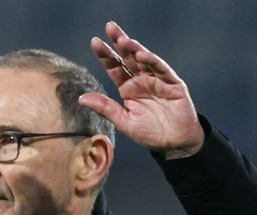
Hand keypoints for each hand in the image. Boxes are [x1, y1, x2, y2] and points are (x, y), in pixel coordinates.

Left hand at [78, 21, 203, 158]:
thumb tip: (81, 98)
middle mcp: (142, 81)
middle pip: (128, 58)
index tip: (95, 42)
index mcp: (128, 89)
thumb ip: (105, 108)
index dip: (105, 55)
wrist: (175, 144)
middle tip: (110, 27)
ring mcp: (158, 80)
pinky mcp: (173, 84)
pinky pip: (162, 70)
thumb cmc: (150, 134)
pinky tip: (142, 54)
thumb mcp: (124, 122)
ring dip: (135, 49)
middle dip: (119, 42)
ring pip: (144, 60)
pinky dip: (153, 61)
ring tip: (123, 40)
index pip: (114, 68)